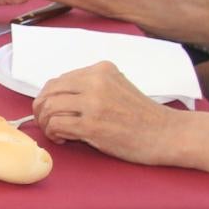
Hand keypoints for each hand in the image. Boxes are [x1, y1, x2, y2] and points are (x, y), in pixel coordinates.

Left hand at [32, 61, 176, 164]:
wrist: (166, 134)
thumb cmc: (142, 116)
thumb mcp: (117, 87)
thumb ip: (90, 87)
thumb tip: (56, 97)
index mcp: (101, 69)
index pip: (59, 80)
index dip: (49, 97)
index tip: (51, 111)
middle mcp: (95, 81)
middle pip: (50, 91)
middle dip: (41, 109)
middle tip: (45, 123)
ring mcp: (93, 102)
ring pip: (49, 107)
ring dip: (46, 123)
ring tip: (56, 133)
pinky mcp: (92, 124)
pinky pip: (56, 125)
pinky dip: (53, 133)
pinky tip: (63, 139)